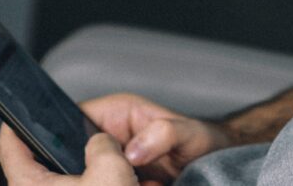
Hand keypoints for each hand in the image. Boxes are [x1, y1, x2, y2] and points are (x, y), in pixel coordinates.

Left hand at [0, 123, 137, 185]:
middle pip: (45, 163)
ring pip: (68, 182)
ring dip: (96, 176)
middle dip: (74, 152)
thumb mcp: (111, 170)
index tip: (20, 112)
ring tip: (119, 174)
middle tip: (91, 144)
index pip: (9, 144)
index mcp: (28, 185)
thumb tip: (101, 142)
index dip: (16, 122)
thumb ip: (103, 145)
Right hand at [81, 93, 234, 183]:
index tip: (84, 158)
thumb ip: (164, 134)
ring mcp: (116, 160)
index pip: (76, 118)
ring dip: (111, 184)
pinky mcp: (123, 181)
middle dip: (94, 169)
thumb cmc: (206, 141)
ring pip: (94, 175)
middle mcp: (112, 136)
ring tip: (145, 183)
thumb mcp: (188, 133)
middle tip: (126, 175)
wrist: (221, 166)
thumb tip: (133, 151)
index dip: (70, 137)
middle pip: (80, 153)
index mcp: (117, 113)